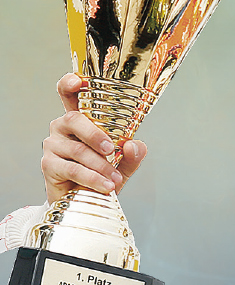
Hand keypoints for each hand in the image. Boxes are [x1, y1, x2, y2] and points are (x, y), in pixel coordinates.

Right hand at [41, 72, 146, 203]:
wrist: (84, 203)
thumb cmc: (98, 177)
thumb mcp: (120, 166)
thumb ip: (131, 155)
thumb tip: (135, 145)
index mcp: (78, 120)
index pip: (68, 94)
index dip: (69, 84)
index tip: (77, 81)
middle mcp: (61, 127)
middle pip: (74, 119)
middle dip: (95, 134)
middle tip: (112, 148)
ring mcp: (53, 145)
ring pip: (78, 149)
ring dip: (100, 166)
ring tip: (115, 179)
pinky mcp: (49, 165)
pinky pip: (73, 169)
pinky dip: (92, 178)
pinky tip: (105, 187)